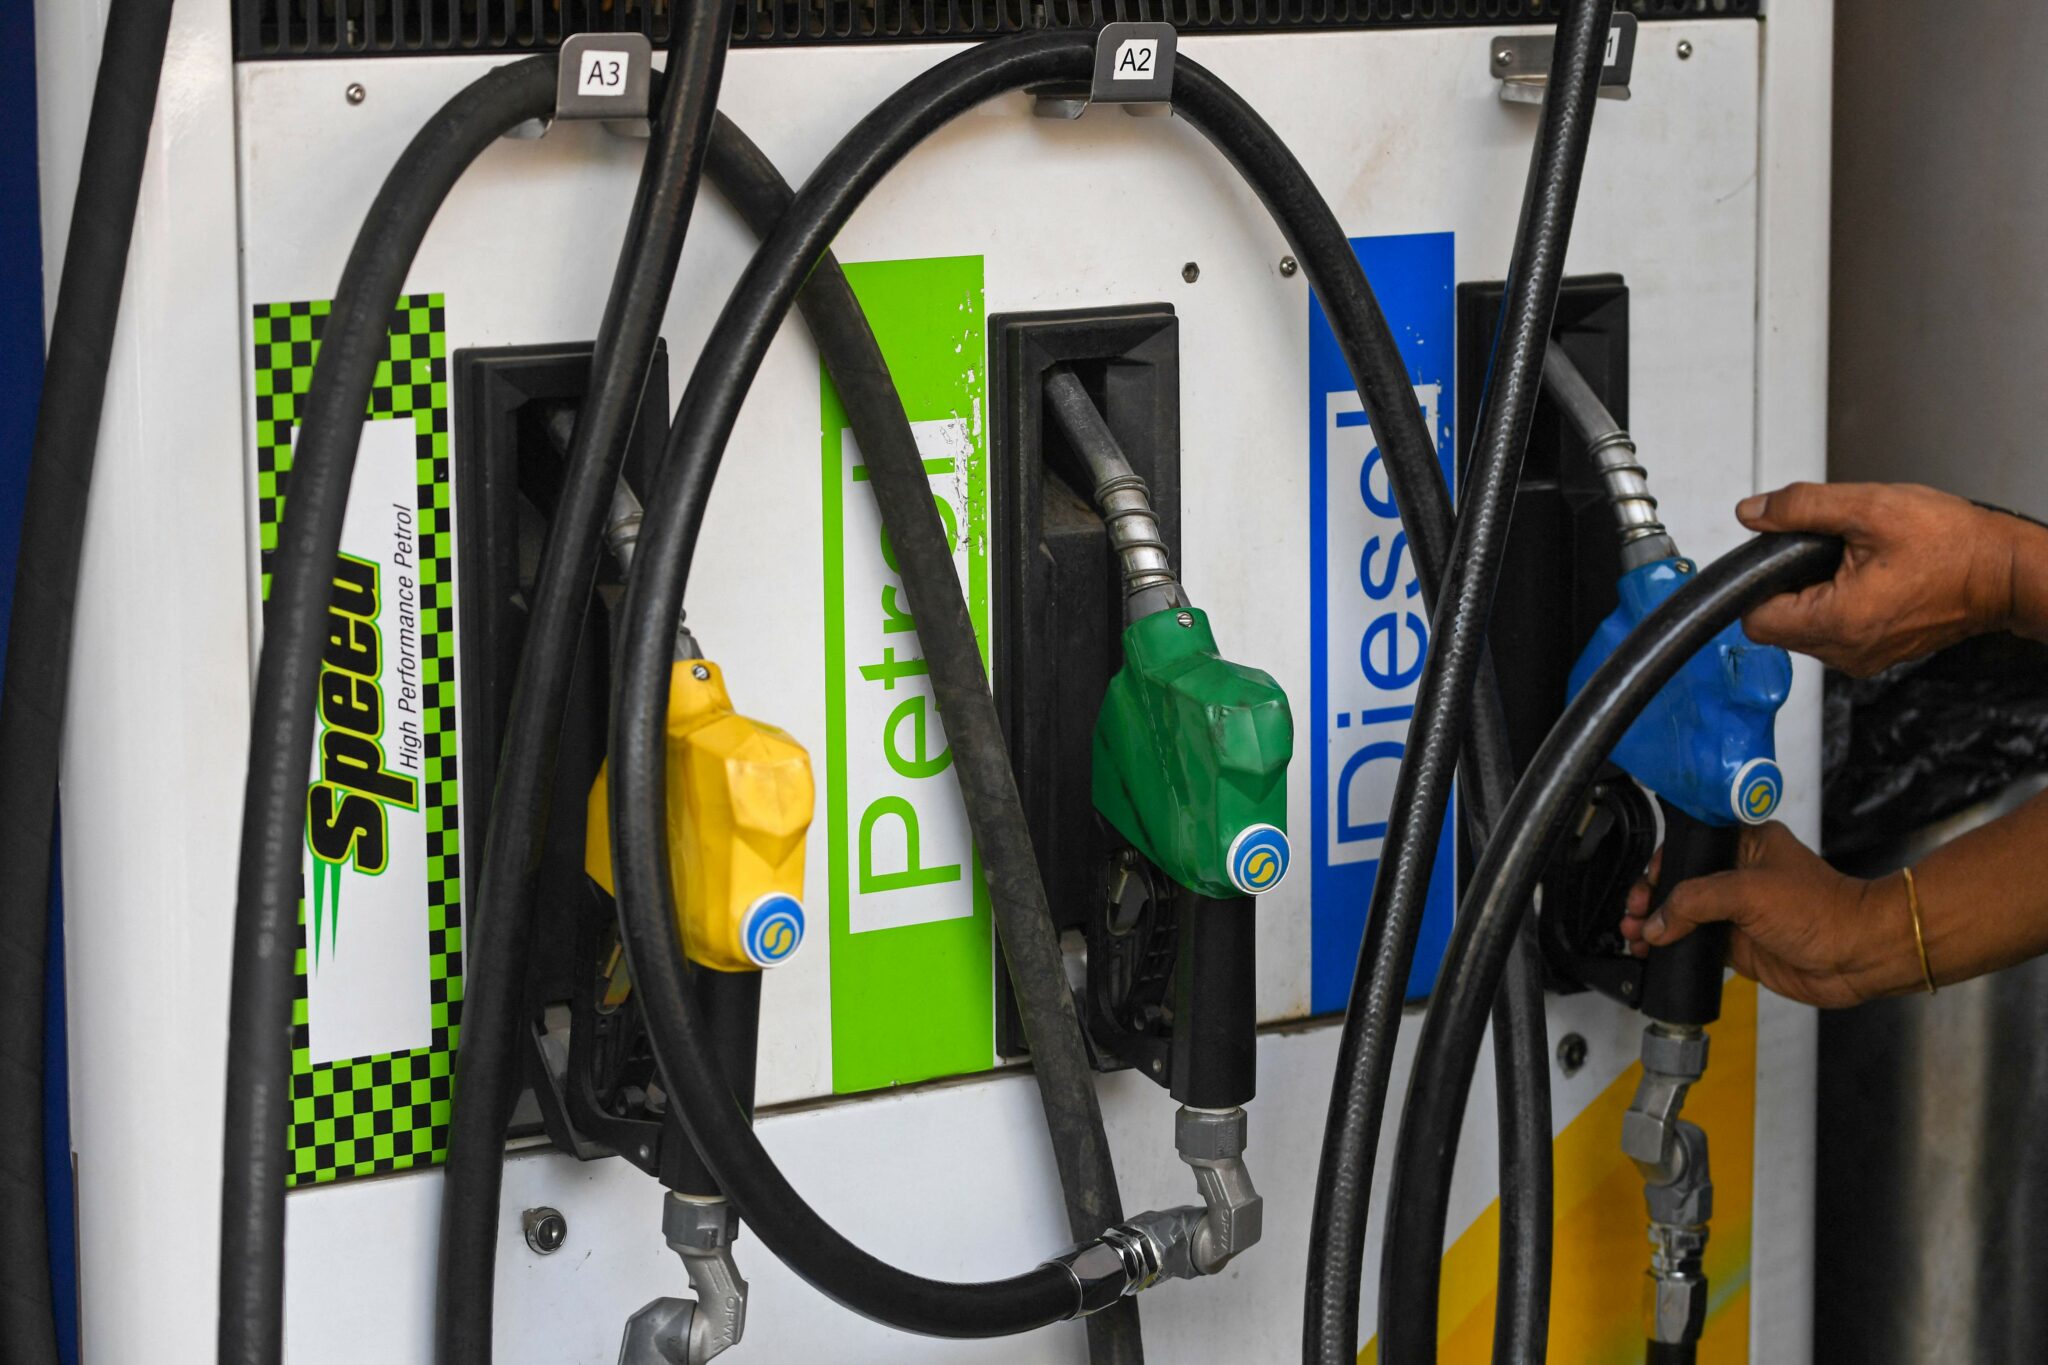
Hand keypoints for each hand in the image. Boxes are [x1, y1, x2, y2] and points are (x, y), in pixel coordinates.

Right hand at [1619, 822, 1903, 1008]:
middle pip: (1679, 883)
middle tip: (1633, 913)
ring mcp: (1737, 912)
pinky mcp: (1738, 944)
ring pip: (1682, 916)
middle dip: (1650, 898)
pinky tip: (1652, 952)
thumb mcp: (1748, 892)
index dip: (1661, 863)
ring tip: (1634, 935)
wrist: (1857, 955)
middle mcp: (1738, 874)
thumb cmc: (1821, 910)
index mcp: (1745, 844)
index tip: (1643, 883)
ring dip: (1656, 925)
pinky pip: (1695, 944)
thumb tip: (1655, 922)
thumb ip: (1694, 902)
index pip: (1688, 846)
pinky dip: (1671, 948)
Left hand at [1735, 481, 2020, 675]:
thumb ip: (1801, 507)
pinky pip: (1836, 632)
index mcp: (1837, 623)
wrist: (2004, 570)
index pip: (1755, 619)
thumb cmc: (1952, 543)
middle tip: (1826, 552)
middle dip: (1790, 584)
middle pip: (1778, 625)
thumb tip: (1754, 512)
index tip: (1782, 556)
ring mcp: (1863, 657)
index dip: (1760, 582)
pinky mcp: (1878, 653)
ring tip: (1853, 562)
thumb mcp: (1869, 507)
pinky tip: (1868, 578)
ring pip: (1805, 629)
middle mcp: (1845, 651)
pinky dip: (1839, 605)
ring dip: (1815, 594)